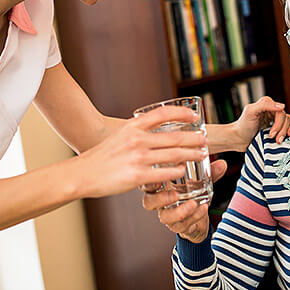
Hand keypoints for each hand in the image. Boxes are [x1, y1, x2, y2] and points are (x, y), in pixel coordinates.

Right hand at [72, 106, 206, 197]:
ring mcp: (138, 158)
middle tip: (205, 140)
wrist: (83, 173)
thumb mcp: (120, 135)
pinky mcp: (137, 176)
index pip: (163, 113)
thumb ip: (139, 131)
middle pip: (175, 136)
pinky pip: (165, 173)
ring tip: (202, 155)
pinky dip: (178, 171)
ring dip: (192, 154)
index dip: (182, 113)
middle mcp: (137, 139)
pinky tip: (183, 170)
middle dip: (194, 138)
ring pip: (174, 154)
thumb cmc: (103, 156)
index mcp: (133, 127)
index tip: (195, 116)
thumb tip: (159, 129)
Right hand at [142, 159, 227, 242]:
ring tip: (193, 204)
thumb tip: (222, 164)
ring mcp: (168, 215)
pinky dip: (193, 217)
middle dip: (160, 199)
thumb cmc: (193, 192)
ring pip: (165, 217)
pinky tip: (203, 208)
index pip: (147, 183)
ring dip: (179, 212)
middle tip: (175, 194)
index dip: (148, 181)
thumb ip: (209, 173)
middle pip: (149, 202)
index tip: (157, 176)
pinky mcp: (178, 226)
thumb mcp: (200, 180)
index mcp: (160, 187)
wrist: (200, 216)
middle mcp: (160, 202)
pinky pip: (182, 225)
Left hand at [230, 96, 289, 151]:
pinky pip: (289, 127)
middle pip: (286, 118)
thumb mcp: (250, 111)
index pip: (281, 112)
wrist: (240, 139)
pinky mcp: (277, 127)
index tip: (272, 133)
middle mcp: (272, 110)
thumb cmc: (243, 125)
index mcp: (267, 104)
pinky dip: (288, 132)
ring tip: (278, 140)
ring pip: (289, 123)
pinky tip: (286, 137)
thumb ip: (265, 105)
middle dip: (281, 130)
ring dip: (285, 133)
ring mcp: (275, 119)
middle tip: (274, 138)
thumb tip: (282, 106)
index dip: (278, 124)